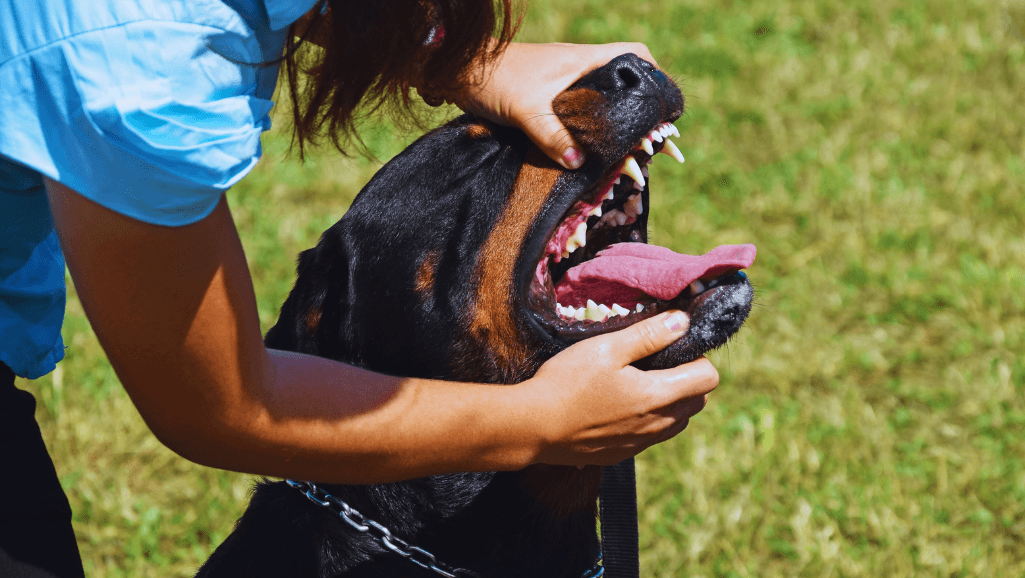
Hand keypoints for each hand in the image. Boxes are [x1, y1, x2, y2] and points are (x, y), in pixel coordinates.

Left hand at [451, 41, 659, 168]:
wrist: (457, 71)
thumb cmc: (494, 80)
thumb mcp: (526, 110)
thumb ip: (554, 136)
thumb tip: (580, 164)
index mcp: (583, 60)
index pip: (634, 55)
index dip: (655, 76)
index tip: (663, 106)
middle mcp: (578, 67)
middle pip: (622, 83)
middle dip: (637, 110)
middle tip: (648, 140)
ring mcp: (562, 80)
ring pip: (600, 99)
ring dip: (612, 121)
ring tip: (625, 150)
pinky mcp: (546, 95)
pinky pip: (579, 110)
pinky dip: (589, 127)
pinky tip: (587, 149)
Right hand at [522, 311, 718, 466]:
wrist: (533, 427)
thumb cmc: (567, 382)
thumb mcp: (607, 348)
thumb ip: (649, 335)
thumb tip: (683, 322)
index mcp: (657, 396)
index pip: (708, 379)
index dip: (697, 358)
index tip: (671, 348)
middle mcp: (656, 425)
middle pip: (698, 402)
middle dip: (688, 380)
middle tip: (655, 362)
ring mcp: (640, 444)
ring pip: (677, 421)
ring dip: (671, 401)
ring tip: (637, 383)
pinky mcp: (621, 454)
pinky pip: (652, 436)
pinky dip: (649, 419)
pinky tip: (618, 406)